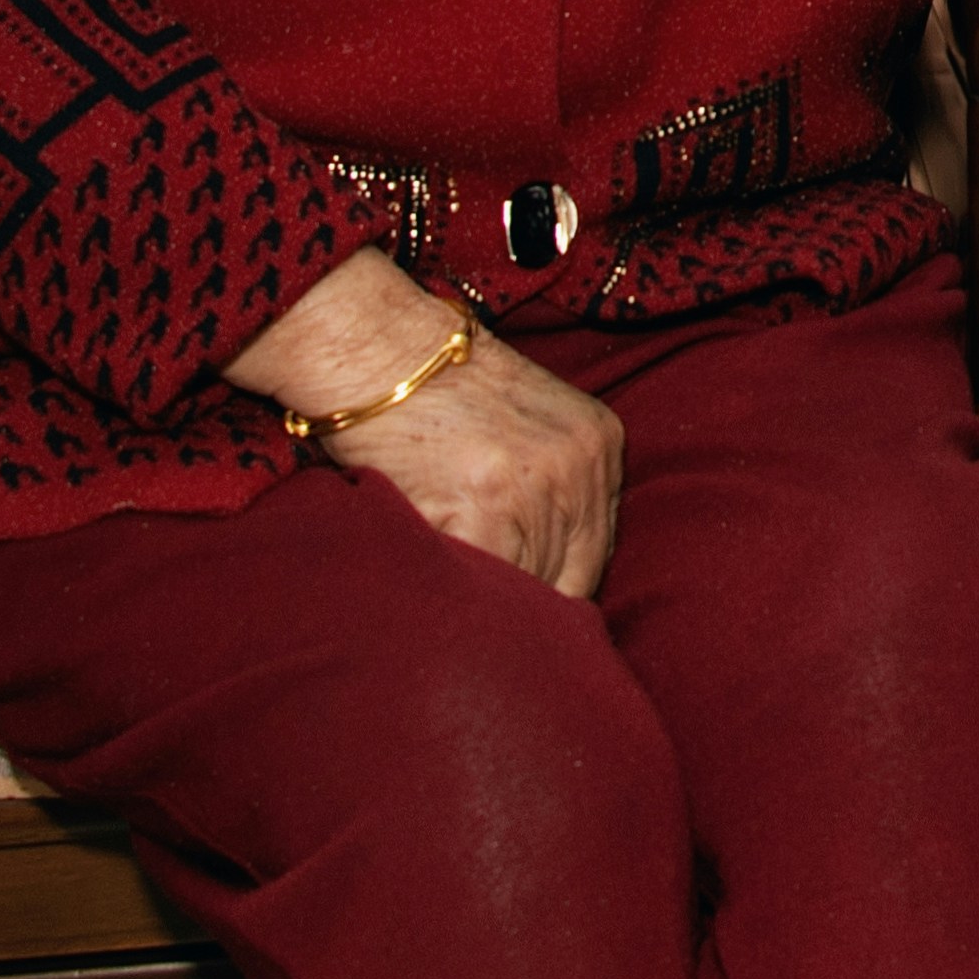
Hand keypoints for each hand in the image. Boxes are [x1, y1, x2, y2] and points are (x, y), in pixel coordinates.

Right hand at [226, 250, 629, 598]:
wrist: (378, 348)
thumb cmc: (436, 388)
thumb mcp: (527, 420)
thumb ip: (551, 487)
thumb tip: (549, 587)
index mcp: (600, 443)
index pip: (597, 552)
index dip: (556, 586)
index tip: (526, 609)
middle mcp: (581, 465)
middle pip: (572, 580)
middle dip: (527, 605)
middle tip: (490, 629)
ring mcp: (536, 489)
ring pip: (528, 592)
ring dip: (489, 609)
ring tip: (455, 612)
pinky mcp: (484, 514)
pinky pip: (482, 590)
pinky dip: (456, 599)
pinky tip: (433, 598)